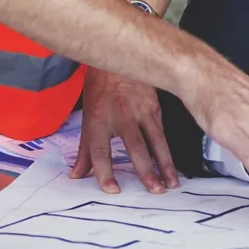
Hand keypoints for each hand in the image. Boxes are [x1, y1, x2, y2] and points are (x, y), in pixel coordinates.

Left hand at [72, 67, 178, 193]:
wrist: (117, 57)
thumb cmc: (100, 90)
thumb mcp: (87, 118)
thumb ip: (84, 150)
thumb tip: (76, 176)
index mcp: (98, 119)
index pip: (99, 150)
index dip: (104, 171)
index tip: (112, 190)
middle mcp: (120, 115)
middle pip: (135, 147)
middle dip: (146, 170)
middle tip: (155, 191)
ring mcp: (141, 110)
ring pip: (156, 140)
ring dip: (165, 163)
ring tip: (171, 184)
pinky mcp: (155, 106)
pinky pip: (162, 132)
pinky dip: (167, 150)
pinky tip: (172, 166)